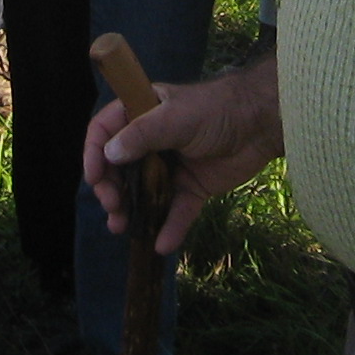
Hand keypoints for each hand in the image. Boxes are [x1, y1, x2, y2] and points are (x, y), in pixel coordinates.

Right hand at [84, 58, 281, 257]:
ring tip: (123, 228)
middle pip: (120, 167)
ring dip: (132, 211)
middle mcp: (152, 141)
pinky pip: (177, 210)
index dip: (94, 153)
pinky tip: (162, 244)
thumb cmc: (216, 110)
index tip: (93, 178)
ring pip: (144, 192)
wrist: (261, 124)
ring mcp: (172, 166)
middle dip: (111, 188)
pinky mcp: (194, 187)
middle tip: (113, 206)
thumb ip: (141, 135)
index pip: (105, 131)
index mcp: (142, 113)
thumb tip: (109, 155)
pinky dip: (170, 228)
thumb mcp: (176, 117)